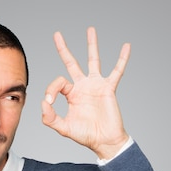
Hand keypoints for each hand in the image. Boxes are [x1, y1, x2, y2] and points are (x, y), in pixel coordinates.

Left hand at [41, 27, 130, 159]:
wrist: (104, 141)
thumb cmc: (86, 135)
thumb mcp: (63, 128)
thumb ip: (50, 118)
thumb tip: (43, 102)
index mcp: (71, 94)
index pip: (58, 82)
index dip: (51, 89)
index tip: (50, 102)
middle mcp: (82, 86)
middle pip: (71, 62)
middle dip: (63, 49)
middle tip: (57, 34)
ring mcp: (96, 85)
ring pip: (93, 60)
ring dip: (91, 45)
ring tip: (90, 30)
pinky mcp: (109, 88)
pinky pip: (117, 70)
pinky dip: (122, 59)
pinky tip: (126, 46)